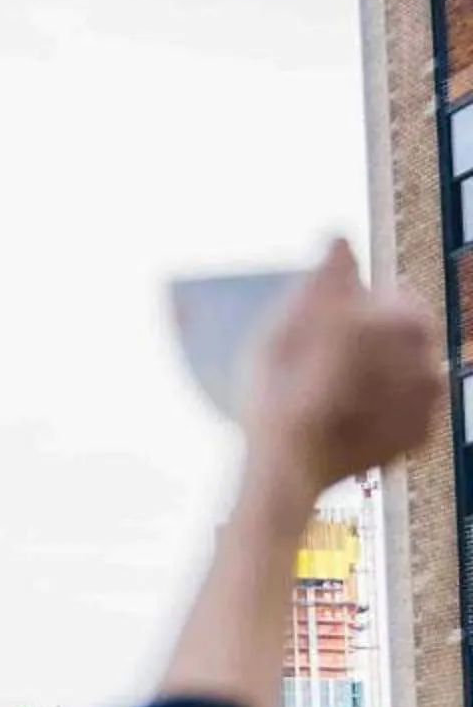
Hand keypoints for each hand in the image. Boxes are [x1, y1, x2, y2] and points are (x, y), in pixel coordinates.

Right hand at [240, 241, 443, 504]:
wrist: (288, 468)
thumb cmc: (279, 391)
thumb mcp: (287, 323)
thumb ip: (324, 278)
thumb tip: (340, 238)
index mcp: (398, 323)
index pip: (400, 297)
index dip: (366, 305)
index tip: (336, 320)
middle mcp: (424, 357)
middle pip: (412, 334)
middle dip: (381, 339)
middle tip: (338, 355)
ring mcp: (427, 402)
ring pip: (416, 369)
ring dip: (389, 371)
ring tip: (343, 387)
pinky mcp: (423, 435)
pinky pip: (413, 408)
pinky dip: (390, 406)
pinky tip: (354, 412)